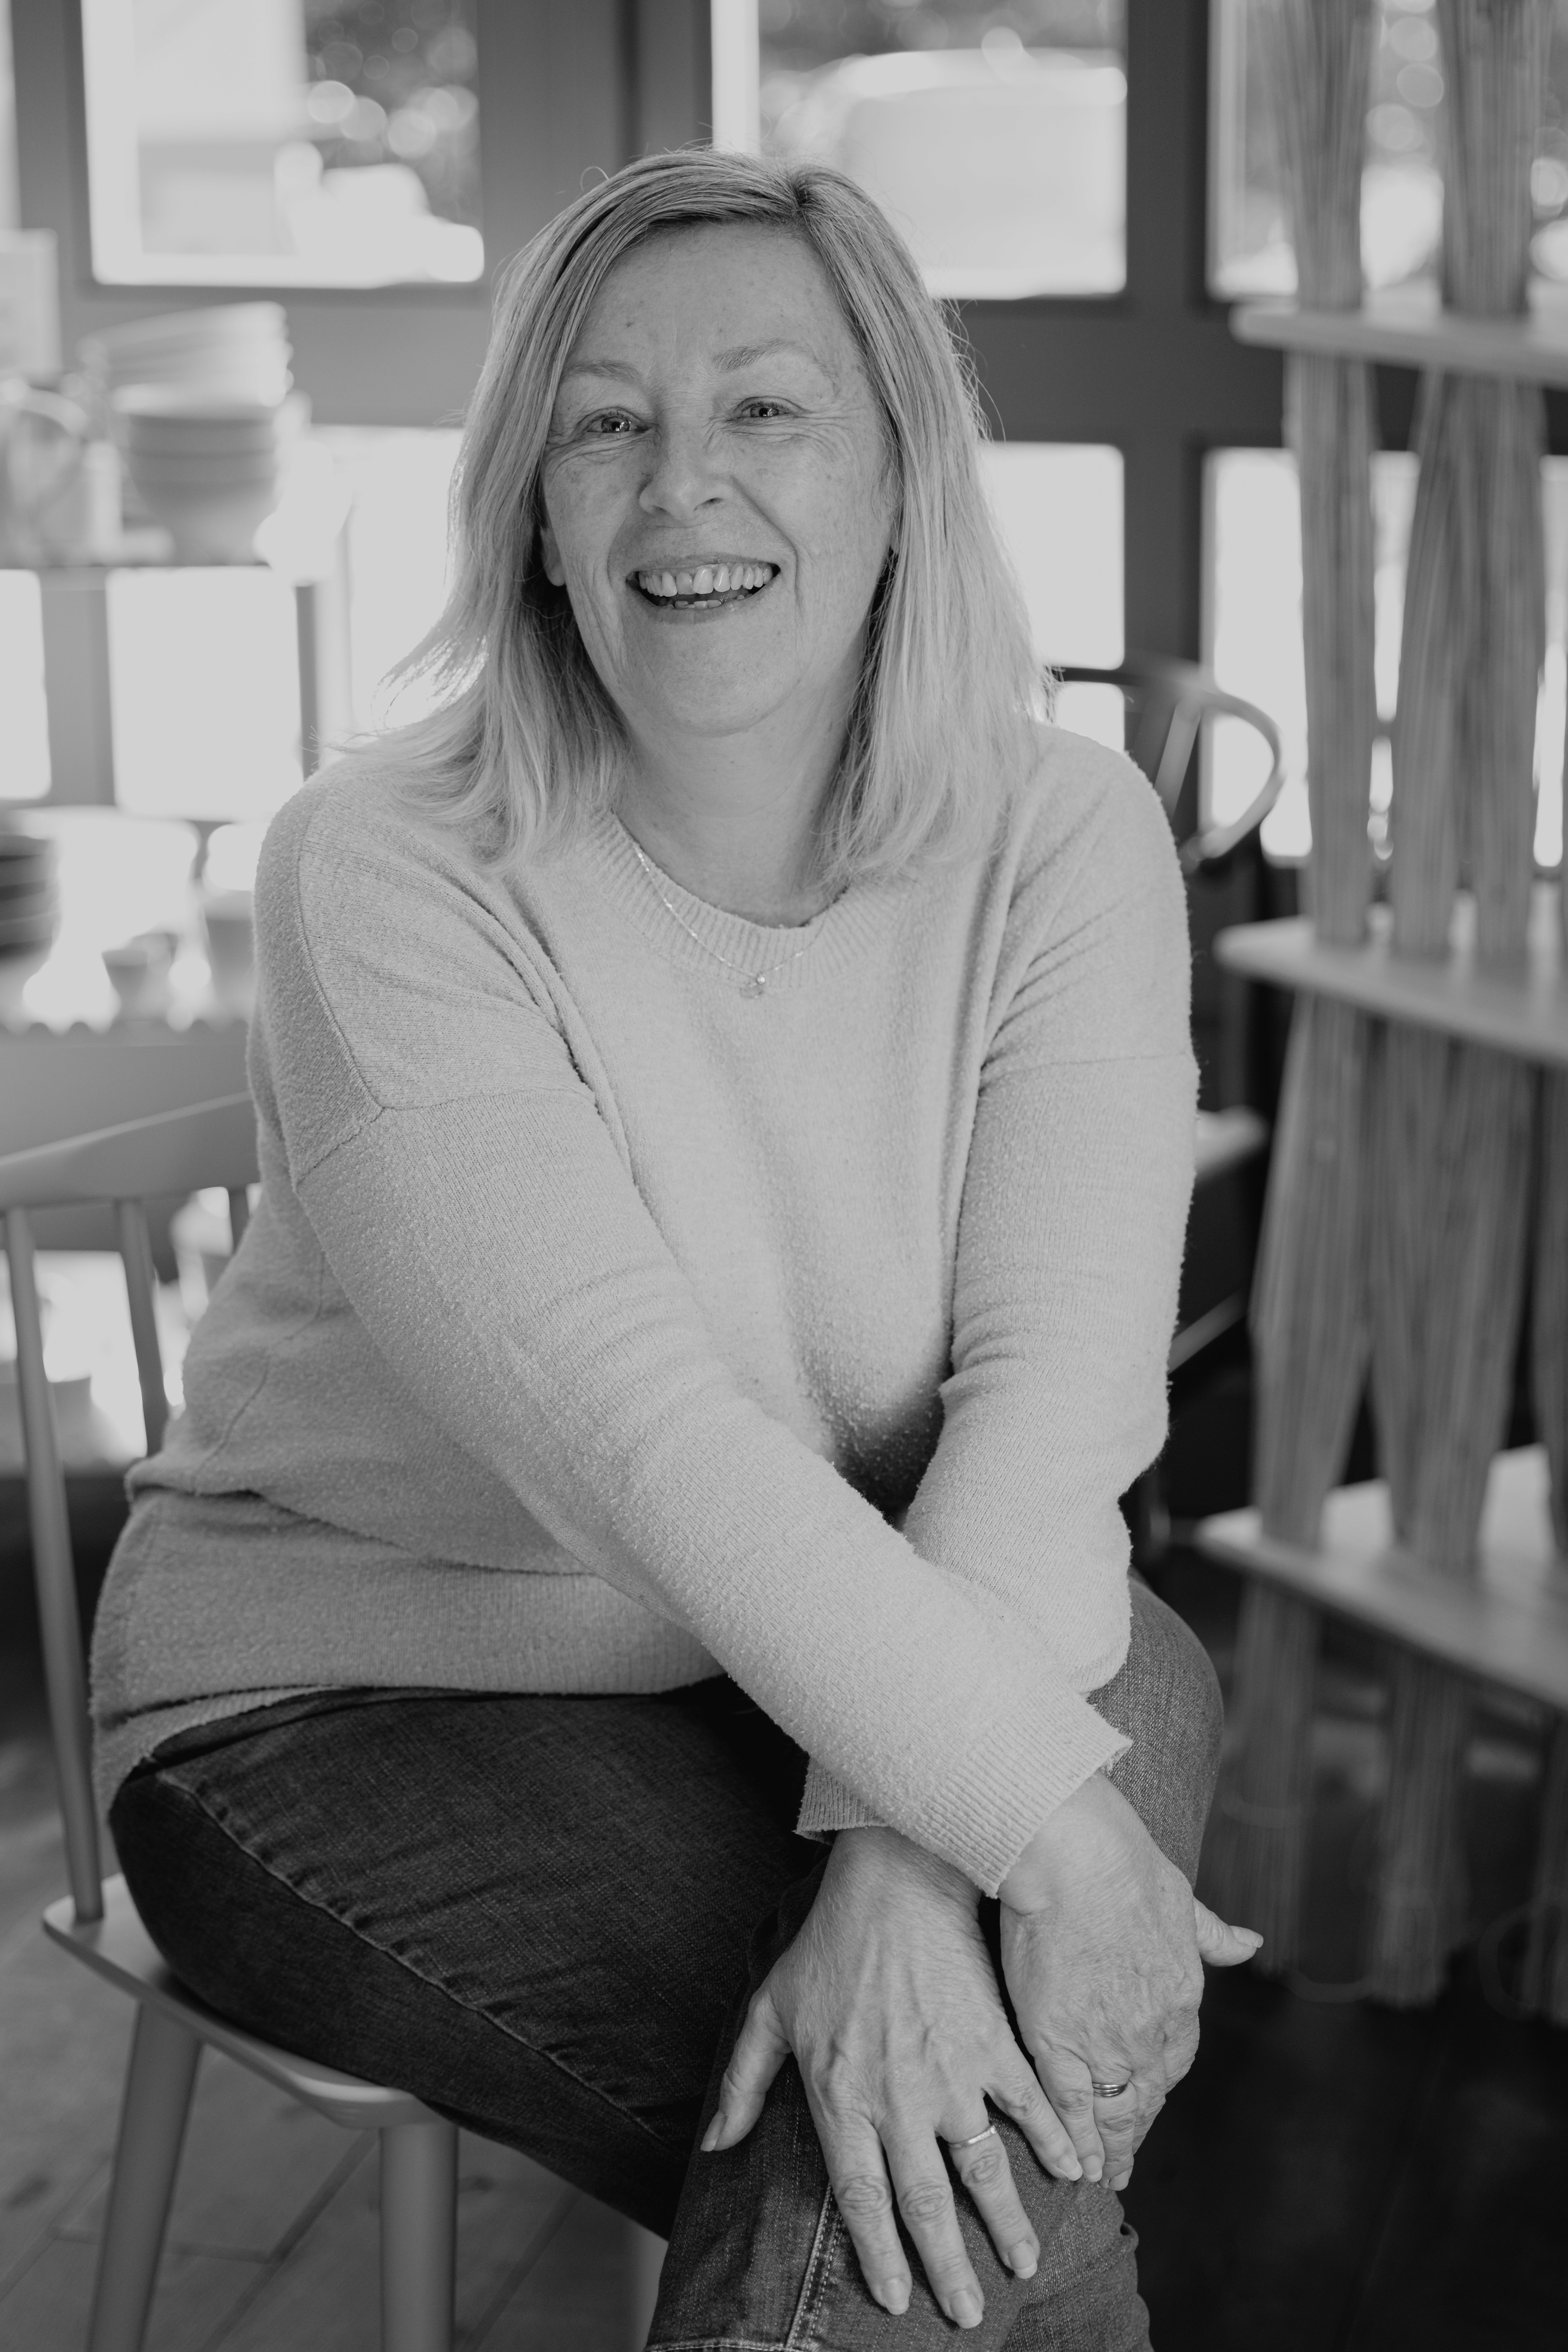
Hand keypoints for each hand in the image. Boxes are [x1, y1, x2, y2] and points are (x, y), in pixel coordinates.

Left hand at [702, 1825, 1083, 2329]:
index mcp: (843, 2097)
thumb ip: (741, 2084)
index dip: (881, 2255)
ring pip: (984, 2170)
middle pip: (925, 2204)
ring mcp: (951, 2073)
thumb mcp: (768, 2010)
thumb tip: (713, 2146)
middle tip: (969, 2316)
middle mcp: (898, 2098)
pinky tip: (1075, 2176)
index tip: (899, 2299)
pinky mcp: (992, 2041)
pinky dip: (1055, 2144)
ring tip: (1025, 2267)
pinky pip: (1030, 2107)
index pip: (863, 2199)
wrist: (894, 1880)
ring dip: (1008, 2225)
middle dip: (949, 2268)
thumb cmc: (828, 1943)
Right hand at [998, 1770, 1260, 2193]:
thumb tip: (1251, 1943)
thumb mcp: (1182, 1901)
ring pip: (1112, 2110)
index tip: (1148, 2099)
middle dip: (1136, 2128)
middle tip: (1125, 2157)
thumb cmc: (1124, 1865)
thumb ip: (1212, 1935)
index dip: (1158, 2084)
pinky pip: (1072, 2106)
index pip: (1174, 2059)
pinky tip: (1075, 2163)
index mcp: (1181, 1997)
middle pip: (1146, 2094)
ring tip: (1101, 2174)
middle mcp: (1151, 2031)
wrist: (1077, 1858)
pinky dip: (1074, 2139)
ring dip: (1109, 2148)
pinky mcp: (1058, 2041)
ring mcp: (1106, 2041)